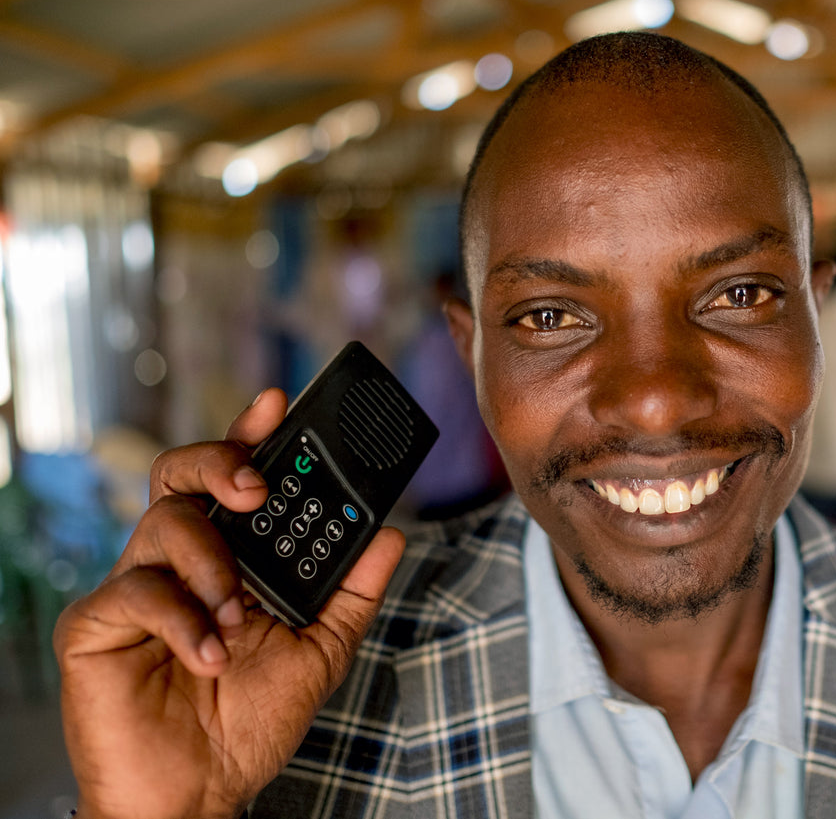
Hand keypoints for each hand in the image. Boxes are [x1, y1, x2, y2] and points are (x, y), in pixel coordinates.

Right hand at [54, 389, 405, 818]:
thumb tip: (391, 534)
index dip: (250, 436)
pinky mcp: (97, 624)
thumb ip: (354, 593)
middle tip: (255, 487)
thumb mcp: (321, 651)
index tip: (276, 402)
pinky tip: (210, 656)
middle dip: (220, 462)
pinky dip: (183, 618)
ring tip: (238, 619)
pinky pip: (135, 591)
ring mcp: (138, 587)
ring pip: (164, 522)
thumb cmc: (249, 721)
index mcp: (231, 557)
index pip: (235, 481)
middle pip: (181, 474)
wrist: (199, 793)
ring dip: (214, 565)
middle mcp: (183, 560)